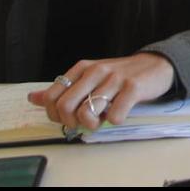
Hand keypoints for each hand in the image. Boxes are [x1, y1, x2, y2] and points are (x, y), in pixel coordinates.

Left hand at [27, 52, 174, 131]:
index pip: (52, 97)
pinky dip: (114, 121)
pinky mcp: (133, 88)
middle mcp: (96, 71)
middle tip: (84, 123)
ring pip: (87, 112)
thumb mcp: (89, 77)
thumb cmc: (119, 75)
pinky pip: (115, 115)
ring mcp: (115, 79)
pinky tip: (118, 114)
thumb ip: (63, 89)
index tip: (69, 118)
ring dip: (92, 125)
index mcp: (82, 68)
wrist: (156, 65)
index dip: (55, 115)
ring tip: (101, 120)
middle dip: (71, 122)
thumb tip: (33, 98)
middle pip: (66, 106)